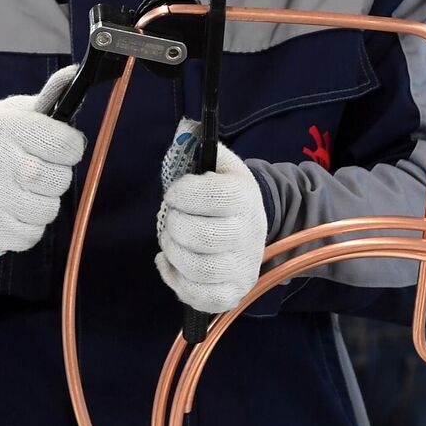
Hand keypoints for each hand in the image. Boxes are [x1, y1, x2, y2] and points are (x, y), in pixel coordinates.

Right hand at [0, 64, 84, 257]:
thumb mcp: (11, 113)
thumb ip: (47, 98)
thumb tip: (73, 75)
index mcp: (1, 125)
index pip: (67, 144)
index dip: (70, 148)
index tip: (59, 148)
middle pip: (57, 180)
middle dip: (58, 177)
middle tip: (40, 171)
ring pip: (46, 211)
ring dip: (44, 204)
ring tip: (25, 191)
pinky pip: (29, 236)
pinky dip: (28, 227)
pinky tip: (12, 211)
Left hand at [155, 120, 267, 314]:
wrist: (256, 226)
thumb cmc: (228, 195)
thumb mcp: (221, 166)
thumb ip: (202, 148)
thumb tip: (185, 129)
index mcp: (245, 197)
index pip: (212, 196)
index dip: (183, 193)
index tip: (176, 194)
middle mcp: (249, 234)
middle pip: (201, 236)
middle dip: (173, 225)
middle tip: (171, 218)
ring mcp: (243, 267)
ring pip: (198, 268)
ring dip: (172, 252)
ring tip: (171, 240)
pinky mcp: (232, 293)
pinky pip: (199, 296)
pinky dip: (174, 279)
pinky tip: (170, 263)